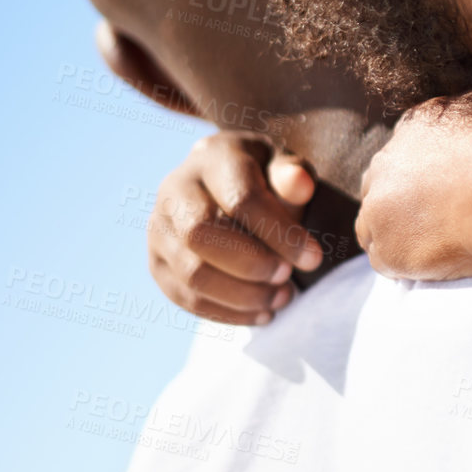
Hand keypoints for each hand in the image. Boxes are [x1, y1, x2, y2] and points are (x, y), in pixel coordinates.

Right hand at [149, 132, 323, 324]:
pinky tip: (263, 313)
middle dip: (251, 264)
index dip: (279, 233)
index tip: (313, 259)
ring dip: (242, 295)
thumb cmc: (267, 178)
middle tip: (289, 278)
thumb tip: (301, 184)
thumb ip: (294, 176)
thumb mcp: (285, 167)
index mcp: (211, 158)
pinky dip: (228, 312)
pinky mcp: (157, 264)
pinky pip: (186, 299)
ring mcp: (159, 229)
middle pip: (200, 235)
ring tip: (283, 297)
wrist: (227, 187)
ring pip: (191, 273)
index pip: (240, 198)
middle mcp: (173, 190)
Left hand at [356, 82, 471, 281]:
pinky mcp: (388, 249)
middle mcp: (386, 164)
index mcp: (413, 127)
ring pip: (372, 225)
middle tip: (432, 216)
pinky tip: (430, 262)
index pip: (404, 150)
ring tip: (429, 243)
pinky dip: (403, 263)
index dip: (421, 170)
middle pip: (378, 185)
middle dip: (399, 199)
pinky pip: (384, 260)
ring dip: (394, 233)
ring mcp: (380, 209)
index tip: (442, 185)